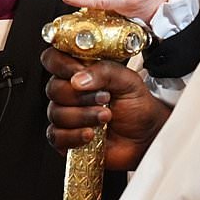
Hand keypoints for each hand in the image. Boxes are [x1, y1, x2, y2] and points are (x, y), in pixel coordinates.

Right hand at [42, 47, 169, 170]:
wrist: (146, 137)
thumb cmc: (137, 107)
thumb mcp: (129, 81)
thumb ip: (105, 71)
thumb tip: (79, 78)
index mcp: (81, 72)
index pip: (53, 60)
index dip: (61, 64)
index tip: (78, 70)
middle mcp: (70, 92)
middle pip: (53, 88)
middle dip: (80, 95)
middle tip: (104, 98)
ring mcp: (66, 115)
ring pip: (56, 113)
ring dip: (83, 116)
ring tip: (105, 116)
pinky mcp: (65, 139)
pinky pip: (56, 136)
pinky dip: (74, 136)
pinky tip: (91, 134)